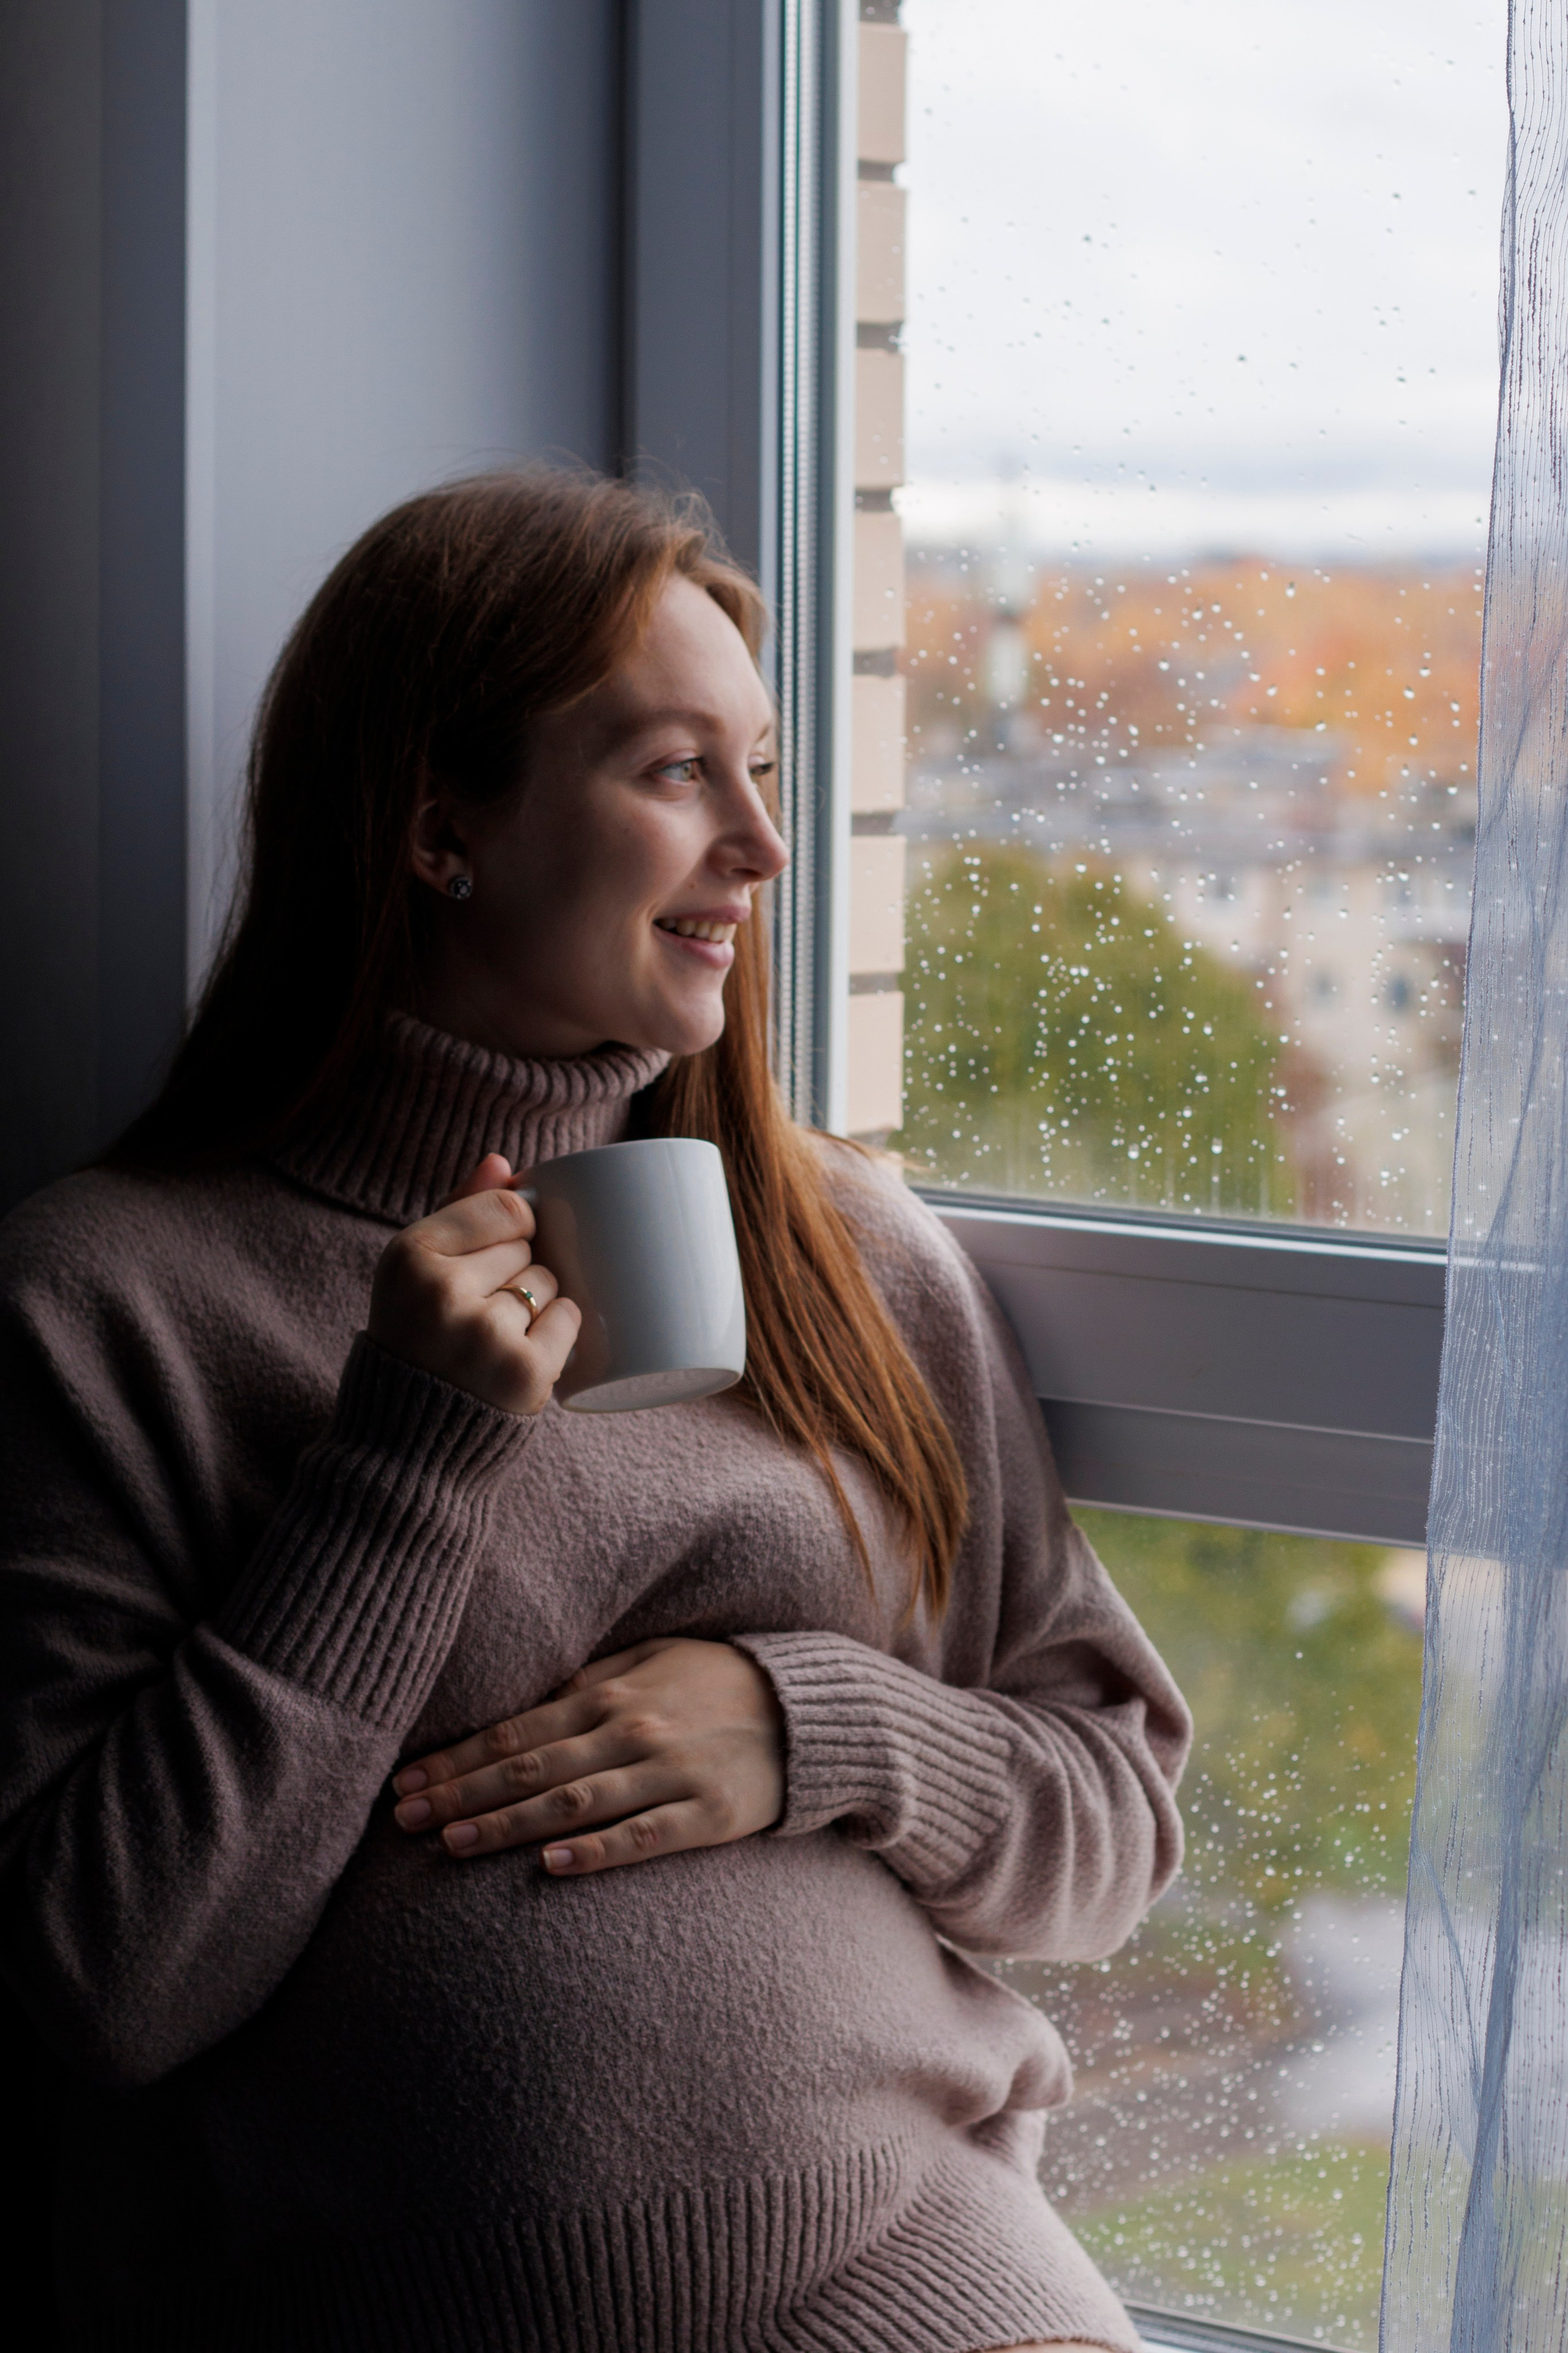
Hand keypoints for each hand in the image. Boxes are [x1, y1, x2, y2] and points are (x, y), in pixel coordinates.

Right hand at [367, 1154, 579, 1414]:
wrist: (404, 1443)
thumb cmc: (416, 1341)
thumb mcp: (416, 1271)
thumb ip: (458, 1210)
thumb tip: (503, 1162)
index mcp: (409, 1255)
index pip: (506, 1207)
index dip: (515, 1228)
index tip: (497, 1254)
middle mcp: (443, 1290)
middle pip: (530, 1247)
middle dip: (518, 1272)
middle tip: (481, 1311)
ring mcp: (485, 1332)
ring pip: (550, 1283)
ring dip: (538, 1305)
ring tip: (495, 1336)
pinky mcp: (523, 1372)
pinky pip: (570, 1321)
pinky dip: (558, 1336)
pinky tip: (521, 1353)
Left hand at [390, 1638, 784, 1873]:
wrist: (807, 1711)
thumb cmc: (717, 1683)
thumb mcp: (654, 1658)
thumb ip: (591, 1678)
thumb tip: (525, 1700)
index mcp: (611, 1693)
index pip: (515, 1730)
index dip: (455, 1758)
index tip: (405, 1782)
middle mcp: (632, 1731)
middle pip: (529, 1768)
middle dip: (461, 1794)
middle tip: (403, 1819)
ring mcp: (669, 1774)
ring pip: (572, 1802)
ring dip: (507, 1825)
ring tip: (452, 1844)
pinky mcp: (705, 1815)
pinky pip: (641, 1836)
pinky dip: (594, 1850)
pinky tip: (549, 1864)